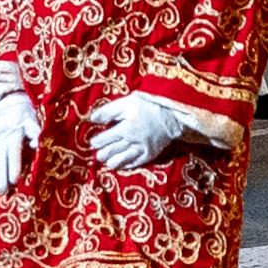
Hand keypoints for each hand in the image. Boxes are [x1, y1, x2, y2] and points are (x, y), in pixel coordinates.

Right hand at [0, 86, 41, 192]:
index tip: (14, 179)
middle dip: (0, 175)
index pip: (12, 149)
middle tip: (2, 191)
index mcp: (14, 131)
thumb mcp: (34, 118)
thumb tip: (36, 143)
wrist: (6, 101)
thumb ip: (35, 131)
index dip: (13, 165)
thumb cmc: (26, 113)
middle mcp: (1, 136)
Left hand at [91, 91, 207, 169]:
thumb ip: (108, 111)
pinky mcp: (151, 154)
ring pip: (123, 160)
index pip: (105, 139)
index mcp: (125, 129)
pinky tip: (122, 165)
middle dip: (103, 154)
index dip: (97, 141)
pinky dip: (127, 165)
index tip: (92, 142)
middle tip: (98, 155)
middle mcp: (132, 142)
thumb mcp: (127, 102)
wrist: (175, 114)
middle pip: (112, 151)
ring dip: (113, 161)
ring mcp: (142, 150)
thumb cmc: (150, 104)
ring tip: (107, 162)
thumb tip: (92, 119)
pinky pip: (136, 163)